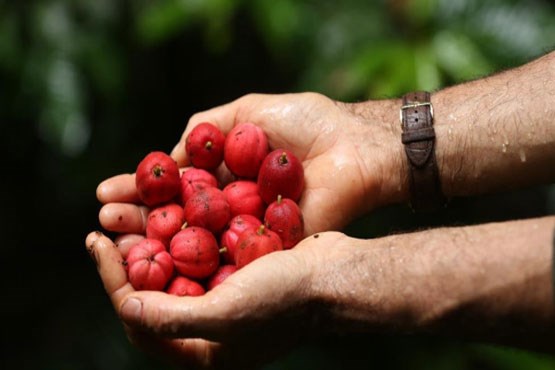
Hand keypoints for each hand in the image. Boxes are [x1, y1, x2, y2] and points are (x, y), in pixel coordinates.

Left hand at [86, 230, 349, 369]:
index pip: (141, 322)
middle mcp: (210, 328)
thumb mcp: (226, 314)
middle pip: (153, 296)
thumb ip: (172, 318)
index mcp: (205, 351)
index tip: (99, 244)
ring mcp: (224, 299)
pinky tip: (170, 211)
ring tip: (129, 216)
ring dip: (150, 244)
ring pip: (173, 272)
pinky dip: (180, 235)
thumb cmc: (286, 297)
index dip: (113, 283)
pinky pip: (197, 255)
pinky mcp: (237, 274)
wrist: (335, 274)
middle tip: (105, 229)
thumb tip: (126, 307)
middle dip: (127, 263)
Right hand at [97, 92, 402, 236]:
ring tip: (115, 241)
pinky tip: (159, 260)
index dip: (141, 190)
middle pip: (178, 217)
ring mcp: (248, 229)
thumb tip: (169, 156)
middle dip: (139, 219)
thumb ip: (206, 129)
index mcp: (226, 174)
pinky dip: (194, 260)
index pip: (175, 187)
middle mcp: (232, 204)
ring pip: (195, 241)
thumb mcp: (247, 112)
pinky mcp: (268, 249)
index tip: (108, 192)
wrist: (354, 147)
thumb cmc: (308, 123)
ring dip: (155, 242)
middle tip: (103, 220)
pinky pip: (227, 258)